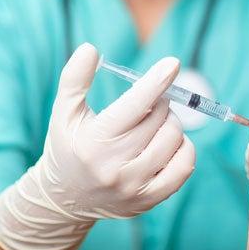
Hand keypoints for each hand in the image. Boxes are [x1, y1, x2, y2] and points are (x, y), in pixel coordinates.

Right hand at [0, 43, 195, 249]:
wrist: (65, 199)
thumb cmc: (68, 146)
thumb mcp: (63, 111)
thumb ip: (74, 78)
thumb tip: (90, 49)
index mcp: (94, 141)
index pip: (134, 106)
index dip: (156, 82)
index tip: (173, 63)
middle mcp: (114, 166)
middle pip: (158, 118)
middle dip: (158, 102)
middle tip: (147, 104)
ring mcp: (133, 187)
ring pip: (173, 139)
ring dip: (170, 122)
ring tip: (153, 122)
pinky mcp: (148, 201)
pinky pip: (184, 167)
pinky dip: (184, 147)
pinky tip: (169, 142)